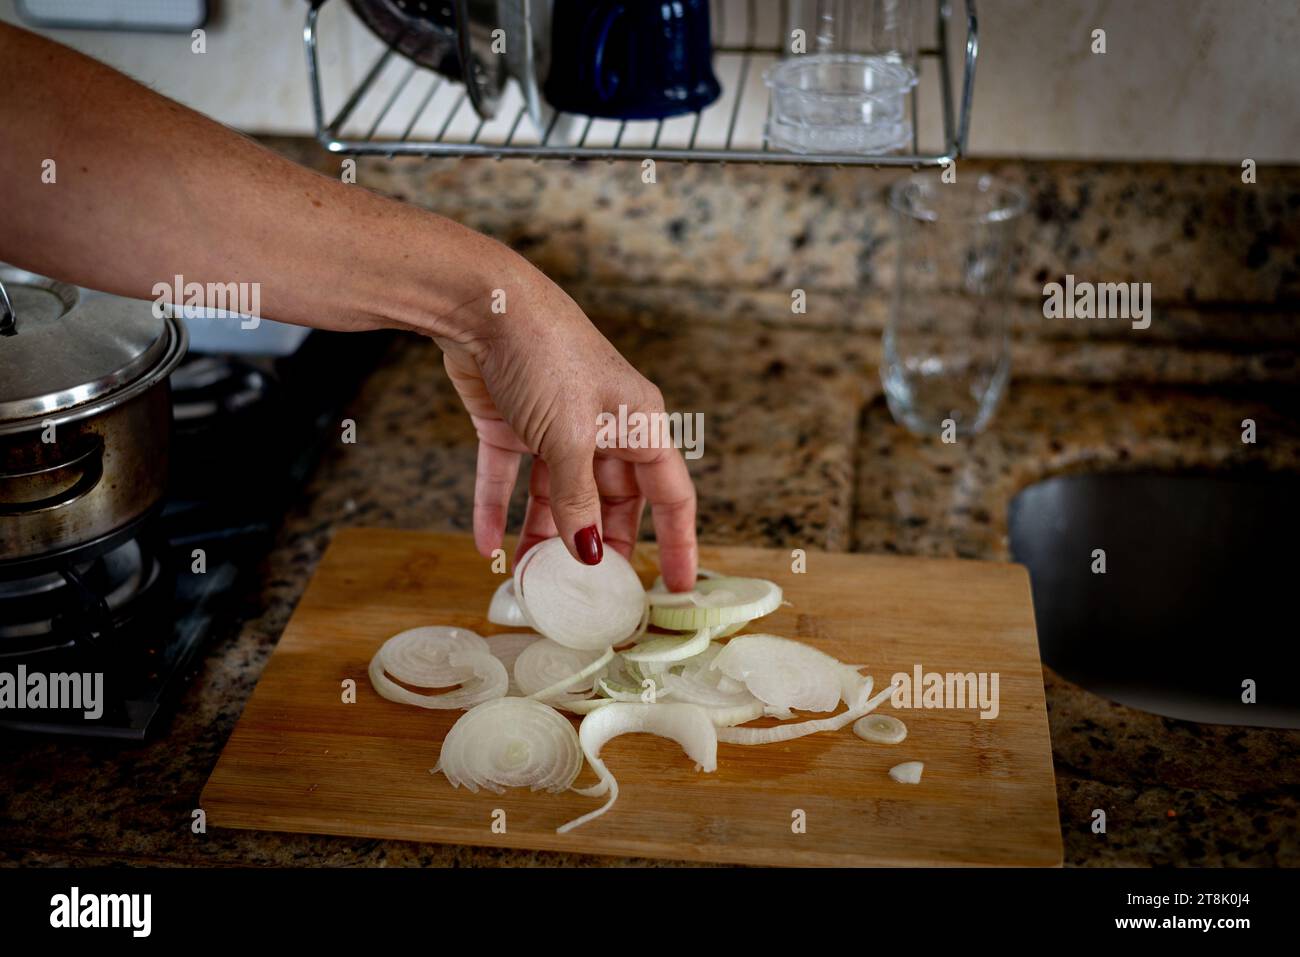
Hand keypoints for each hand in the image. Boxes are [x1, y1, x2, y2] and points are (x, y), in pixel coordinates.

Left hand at [440, 265, 698, 591]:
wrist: (482, 303)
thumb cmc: (545, 354)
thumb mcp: (569, 437)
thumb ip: (578, 501)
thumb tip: (589, 554)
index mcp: (639, 424)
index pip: (671, 494)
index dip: (679, 542)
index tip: (677, 588)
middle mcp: (604, 426)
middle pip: (610, 502)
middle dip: (597, 546)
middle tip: (588, 596)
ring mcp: (556, 425)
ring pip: (556, 496)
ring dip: (542, 536)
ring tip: (529, 580)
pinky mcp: (511, 423)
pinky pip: (509, 478)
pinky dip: (497, 509)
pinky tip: (485, 546)